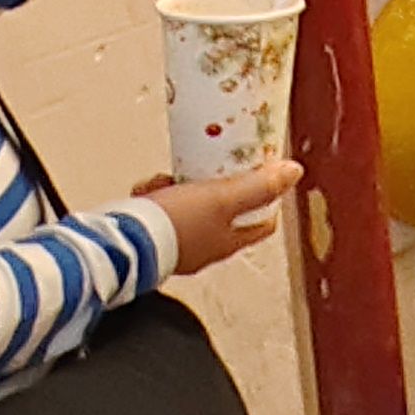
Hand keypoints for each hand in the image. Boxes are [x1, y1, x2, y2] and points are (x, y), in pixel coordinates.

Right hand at [138, 158, 299, 274]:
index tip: (264, 172)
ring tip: (171, 176)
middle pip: (225, 212)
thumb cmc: (173, 226)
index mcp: (229, 242)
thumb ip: (259, 186)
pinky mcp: (151, 239)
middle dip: (219, 186)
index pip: (263, 222)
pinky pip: (160, 212)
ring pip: (191, 209)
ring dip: (183, 188)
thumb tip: (293, 173)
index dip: (269, 197)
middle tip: (212, 166)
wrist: (121, 242)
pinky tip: (149, 189)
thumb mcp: (223, 197)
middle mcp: (205, 248)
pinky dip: (157, 196)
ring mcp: (177, 245)